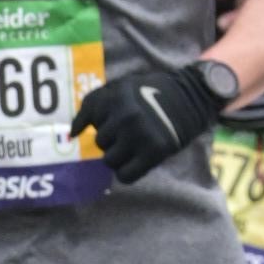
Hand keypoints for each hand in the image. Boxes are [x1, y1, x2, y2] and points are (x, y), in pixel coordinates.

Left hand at [71, 58, 231, 183]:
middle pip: (100, 144)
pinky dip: (129, 172)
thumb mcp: (120, 87)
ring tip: (135, 146)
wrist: (192, 96)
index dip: (101, 122)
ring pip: (109, 161)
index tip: (117, 117)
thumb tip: (71, 134)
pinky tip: (139, 160)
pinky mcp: (155, 152)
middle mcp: (126, 115)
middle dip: (112, 140)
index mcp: (114, 96)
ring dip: (120, 158)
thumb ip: (92, 104)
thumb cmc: (150, 92)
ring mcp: (140, 134)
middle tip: (130, 132)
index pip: (89, 122)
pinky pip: (125, 176)